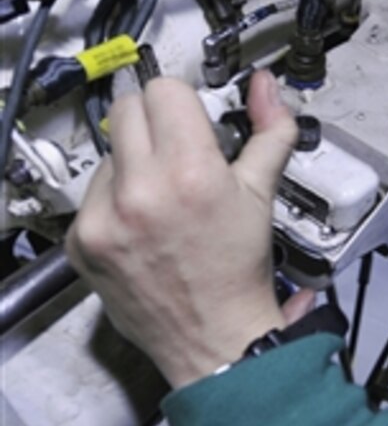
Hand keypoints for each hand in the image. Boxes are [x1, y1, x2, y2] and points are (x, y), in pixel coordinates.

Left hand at [66, 70, 311, 387]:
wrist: (215, 338)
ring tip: (163, 200)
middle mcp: (139, 192)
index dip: (185, 104)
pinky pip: (90, 195)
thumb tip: (267, 88)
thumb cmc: (240, 271)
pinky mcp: (80, 242)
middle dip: (156, 123)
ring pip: (108, 152)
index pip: (165, 91)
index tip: (194, 124)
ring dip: (134, 163)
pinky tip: (142, 224)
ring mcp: (102, 219)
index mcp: (190, 174)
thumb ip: (269, 133)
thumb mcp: (261, 196)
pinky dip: (114, 200)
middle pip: (127, 109)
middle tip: (180, 156)